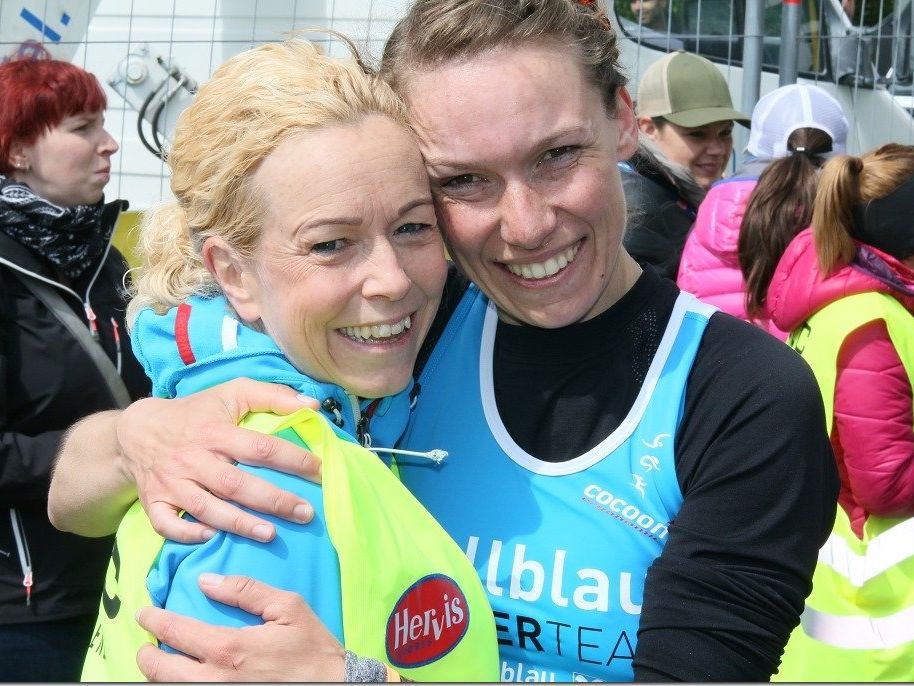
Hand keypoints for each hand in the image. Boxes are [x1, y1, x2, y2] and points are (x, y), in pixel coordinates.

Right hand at [118, 378, 320, 542]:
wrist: (138, 429)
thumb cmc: (197, 412)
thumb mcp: (233, 393)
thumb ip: (274, 396)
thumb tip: (314, 405)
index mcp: (215, 431)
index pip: (260, 447)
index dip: (292, 460)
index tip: (320, 471)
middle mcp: (193, 458)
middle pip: (236, 484)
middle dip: (273, 501)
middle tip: (306, 513)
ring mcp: (172, 482)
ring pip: (206, 508)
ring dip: (239, 524)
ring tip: (271, 535)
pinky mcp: (154, 501)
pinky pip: (167, 524)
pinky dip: (187, 534)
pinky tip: (212, 538)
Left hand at [136, 574, 345, 681]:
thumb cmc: (312, 648)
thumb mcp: (288, 608)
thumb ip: (246, 591)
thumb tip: (207, 581)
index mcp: (229, 648)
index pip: (176, 633)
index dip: (155, 621)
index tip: (146, 614)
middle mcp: (216, 679)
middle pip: (160, 672)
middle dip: (146, 656)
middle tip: (146, 646)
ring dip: (160, 677)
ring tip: (162, 664)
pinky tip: (184, 679)